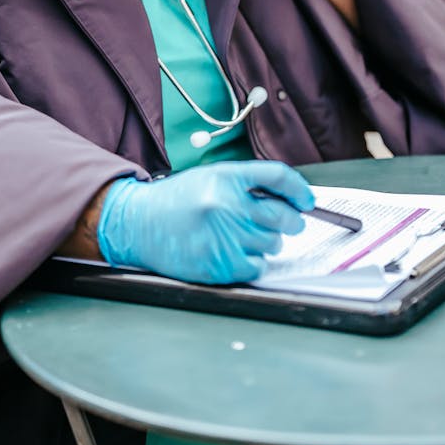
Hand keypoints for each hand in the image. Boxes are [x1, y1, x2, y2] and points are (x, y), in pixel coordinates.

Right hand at [97, 160, 314, 284]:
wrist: (137, 224)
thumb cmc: (175, 201)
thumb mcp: (209, 178)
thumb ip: (245, 186)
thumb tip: (288, 201)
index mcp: (225, 178)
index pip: (277, 177)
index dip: (299, 189)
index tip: (307, 200)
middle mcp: (226, 205)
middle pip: (283, 216)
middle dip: (291, 221)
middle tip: (287, 223)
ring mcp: (223, 236)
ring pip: (273, 243)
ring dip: (266, 242)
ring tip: (242, 237)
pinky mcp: (218, 264)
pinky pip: (258, 267)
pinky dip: (253, 263)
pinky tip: (236, 254)